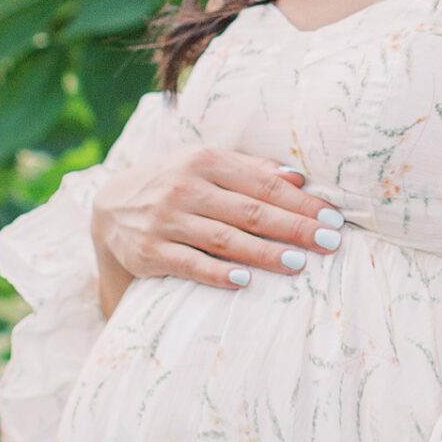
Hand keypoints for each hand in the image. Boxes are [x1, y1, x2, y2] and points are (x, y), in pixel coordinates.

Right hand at [92, 146, 339, 299]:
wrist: (109, 207)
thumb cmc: (173, 183)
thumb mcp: (205, 164)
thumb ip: (250, 169)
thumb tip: (298, 176)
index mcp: (205, 161)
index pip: (263, 184)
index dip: (300, 202)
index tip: (332, 218)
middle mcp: (185, 187)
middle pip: (250, 211)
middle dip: (293, 227)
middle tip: (328, 242)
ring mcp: (166, 220)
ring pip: (224, 239)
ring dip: (264, 252)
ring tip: (298, 263)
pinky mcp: (150, 252)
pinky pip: (190, 264)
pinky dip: (218, 273)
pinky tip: (245, 280)